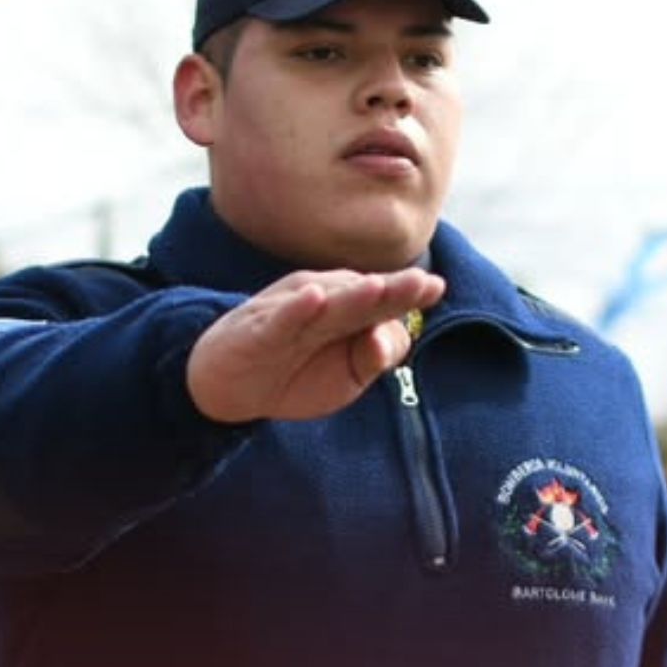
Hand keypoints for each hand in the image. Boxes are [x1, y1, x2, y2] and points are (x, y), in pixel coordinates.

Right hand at [185, 269, 445, 423]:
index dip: (407, 294)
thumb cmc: (295, 373)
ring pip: (326, 303)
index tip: (436, 287)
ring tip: (379, 287)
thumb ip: (375, 357)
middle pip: (361, 296)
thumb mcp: (346, 376)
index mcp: (348, 313)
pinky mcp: (260, 330)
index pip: (382, 302)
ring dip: (352, 294)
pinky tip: (314, 299)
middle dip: (391, 290)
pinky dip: (296, 310)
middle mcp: (323, 304)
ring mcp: (291, 314)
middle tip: (422, 282)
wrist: (229, 384)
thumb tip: (392, 341)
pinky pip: (280, 319)